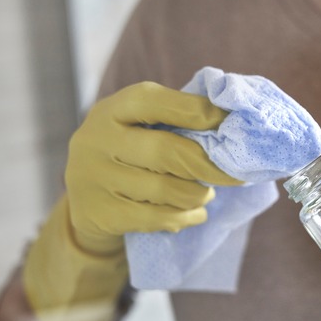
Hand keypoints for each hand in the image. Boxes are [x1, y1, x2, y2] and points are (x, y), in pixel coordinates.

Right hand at [65, 81, 241, 253]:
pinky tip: (195, 213)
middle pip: (166, 151)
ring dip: (197, 195)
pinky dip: (185, 217)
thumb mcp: (140, 127)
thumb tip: (230, 120)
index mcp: (112, 110)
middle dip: (208, 165)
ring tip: (206, 194)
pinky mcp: (101, 214)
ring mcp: (95, 179)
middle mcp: (96, 140)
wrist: (85, 202)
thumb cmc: (131, 154)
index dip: (198, 111)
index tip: (229, 122)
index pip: (155, 102)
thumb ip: (176, 120)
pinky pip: (157, 218)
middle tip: (234, 174)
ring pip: (165, 189)